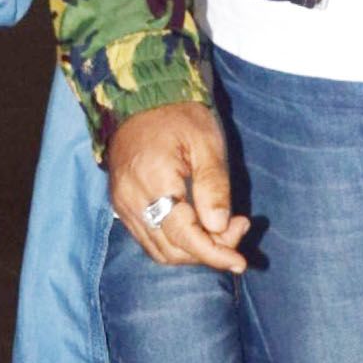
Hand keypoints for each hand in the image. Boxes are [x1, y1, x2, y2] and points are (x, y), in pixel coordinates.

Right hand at [107, 103, 249, 274]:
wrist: (139, 100)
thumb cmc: (178, 116)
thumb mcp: (207, 143)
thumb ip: (214, 187)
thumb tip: (219, 228)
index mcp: (154, 183)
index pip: (184, 236)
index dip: (214, 254)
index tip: (241, 262)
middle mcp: (132, 201)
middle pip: (172, 250)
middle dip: (209, 251)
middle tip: (238, 226)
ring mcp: (123, 206)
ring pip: (159, 250)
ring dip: (193, 251)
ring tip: (222, 227)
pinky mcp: (122, 206)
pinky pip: (149, 239)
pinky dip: (176, 243)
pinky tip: (199, 226)